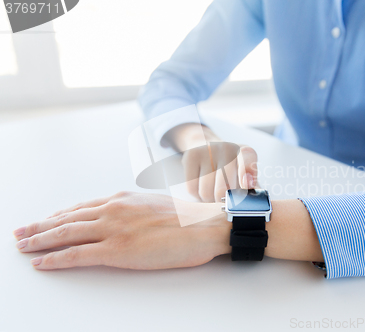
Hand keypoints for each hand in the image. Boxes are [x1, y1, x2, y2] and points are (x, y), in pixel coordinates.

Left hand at [13, 191, 229, 269]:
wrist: (205, 225)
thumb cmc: (189, 219)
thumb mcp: (156, 206)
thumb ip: (136, 211)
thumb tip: (127, 220)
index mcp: (123, 199)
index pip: (81, 207)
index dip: (59, 214)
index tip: (46, 219)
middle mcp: (113, 209)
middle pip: (67, 218)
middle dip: (40, 225)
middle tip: (20, 231)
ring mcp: (113, 229)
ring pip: (65, 233)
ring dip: (40, 240)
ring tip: (22, 245)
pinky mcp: (117, 250)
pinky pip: (76, 255)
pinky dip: (55, 258)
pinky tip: (41, 262)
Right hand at [168, 124, 258, 201]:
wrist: (208, 148)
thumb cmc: (231, 168)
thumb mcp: (244, 175)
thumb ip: (250, 190)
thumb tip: (250, 203)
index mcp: (244, 152)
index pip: (248, 158)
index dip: (247, 172)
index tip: (246, 185)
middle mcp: (227, 148)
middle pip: (223, 188)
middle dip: (223, 201)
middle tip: (225, 200)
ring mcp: (207, 150)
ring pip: (205, 192)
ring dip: (209, 200)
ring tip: (213, 191)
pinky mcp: (191, 155)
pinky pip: (192, 188)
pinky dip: (197, 195)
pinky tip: (202, 186)